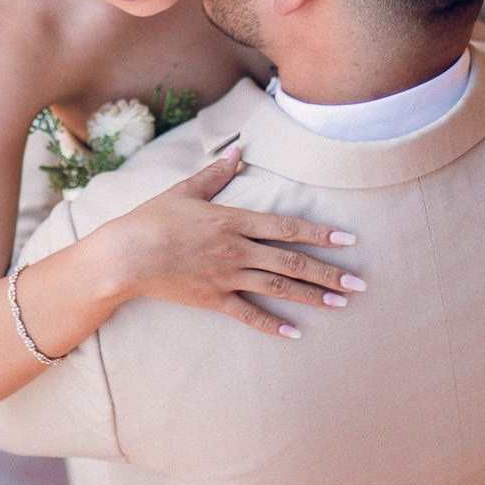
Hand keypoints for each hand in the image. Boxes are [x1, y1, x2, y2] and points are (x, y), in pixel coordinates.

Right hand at [95, 145, 362, 338]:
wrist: (124, 255)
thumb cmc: (152, 218)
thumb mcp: (185, 190)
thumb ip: (216, 174)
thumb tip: (238, 152)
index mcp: (233, 220)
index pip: (287, 227)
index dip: (321, 234)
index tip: (349, 240)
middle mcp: (236, 249)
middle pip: (291, 261)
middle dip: (329, 272)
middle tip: (360, 283)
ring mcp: (226, 276)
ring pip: (277, 287)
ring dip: (312, 296)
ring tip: (341, 303)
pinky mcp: (212, 299)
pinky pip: (248, 314)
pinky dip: (272, 325)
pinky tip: (294, 333)